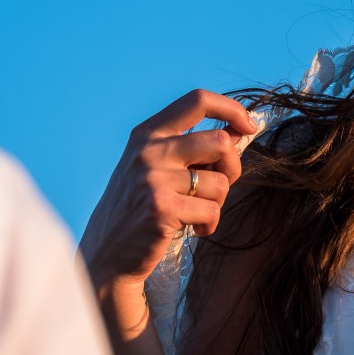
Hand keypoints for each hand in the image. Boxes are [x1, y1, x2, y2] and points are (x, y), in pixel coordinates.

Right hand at [80, 89, 257, 291]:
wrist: (106, 254)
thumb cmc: (141, 206)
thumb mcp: (157, 166)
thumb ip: (193, 147)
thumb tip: (239, 130)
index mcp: (148, 133)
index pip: (197, 100)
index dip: (231, 109)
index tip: (248, 126)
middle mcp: (148, 151)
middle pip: (220, 141)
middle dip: (232, 166)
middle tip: (219, 186)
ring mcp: (152, 179)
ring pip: (220, 181)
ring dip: (218, 202)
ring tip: (196, 211)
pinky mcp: (160, 209)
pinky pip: (212, 210)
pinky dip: (210, 223)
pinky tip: (194, 228)